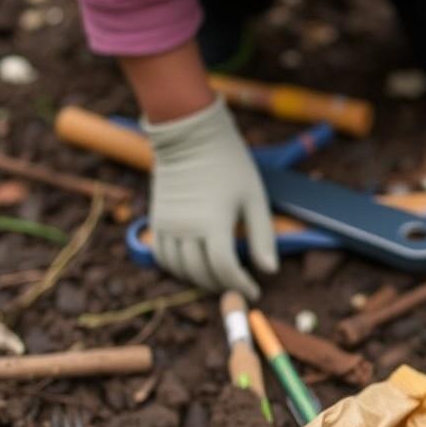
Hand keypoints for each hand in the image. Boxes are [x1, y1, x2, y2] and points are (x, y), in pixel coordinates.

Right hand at [144, 96, 276, 299]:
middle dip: (223, 286)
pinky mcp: (156, 219)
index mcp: (214, 222)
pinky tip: (193, 267)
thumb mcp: (255, 198)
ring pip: (180, 269)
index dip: (241, 284)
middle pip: (202, 273)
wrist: (190, 136)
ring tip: (218, 279)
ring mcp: (167, 224)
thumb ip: (262, 236)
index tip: (254, 290)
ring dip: (199, 280)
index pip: (225, 268)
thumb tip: (269, 270)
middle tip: (238, 286)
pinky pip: (161, 256)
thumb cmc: (229, 164)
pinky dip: (177, 268)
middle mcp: (186, 227)